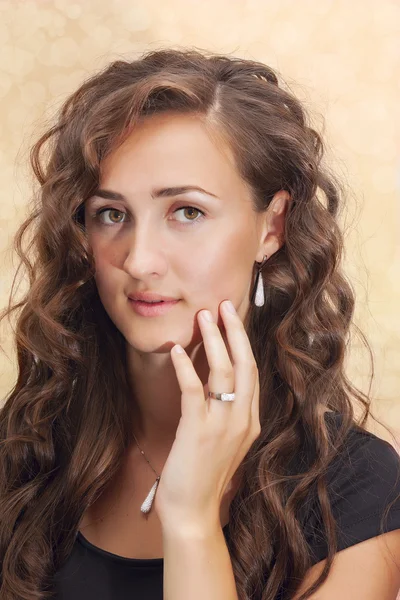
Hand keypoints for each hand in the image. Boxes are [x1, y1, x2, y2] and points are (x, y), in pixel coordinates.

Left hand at [154, 299, 260, 532]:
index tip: (233, 319)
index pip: (251, 372)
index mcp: (251, 420)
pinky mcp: (199, 431)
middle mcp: (243, 419)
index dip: (243, 342)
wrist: (194, 512)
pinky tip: (177, 350)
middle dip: (235, 331)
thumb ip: (227, 413)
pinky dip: (186, 367)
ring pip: (224, 371)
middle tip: (224, 305)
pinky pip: (194, 390)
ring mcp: (223, 425)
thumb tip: (216, 383)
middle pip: (245, 364)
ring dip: (213, 340)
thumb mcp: (226, 441)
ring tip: (202, 316)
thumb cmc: (204, 475)